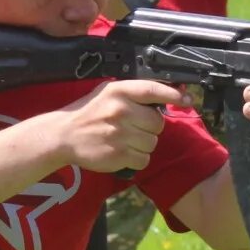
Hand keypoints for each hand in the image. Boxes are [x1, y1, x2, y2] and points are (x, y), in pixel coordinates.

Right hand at [58, 80, 185, 171]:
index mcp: (119, 91)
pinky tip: (122, 152)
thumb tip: (172, 92)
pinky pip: (143, 159)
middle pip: (158, 122)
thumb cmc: (90, 113)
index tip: (186, 100)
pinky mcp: (118, 155)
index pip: (153, 90)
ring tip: (125, 140)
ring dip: (143, 144)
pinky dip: (136, 159)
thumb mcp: (108, 93)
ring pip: (152, 143)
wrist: (63, 135)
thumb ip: (135, 92)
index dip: (173, 95)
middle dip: (150, 127)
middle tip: (134, 127)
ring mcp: (119, 134)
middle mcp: (120, 111)